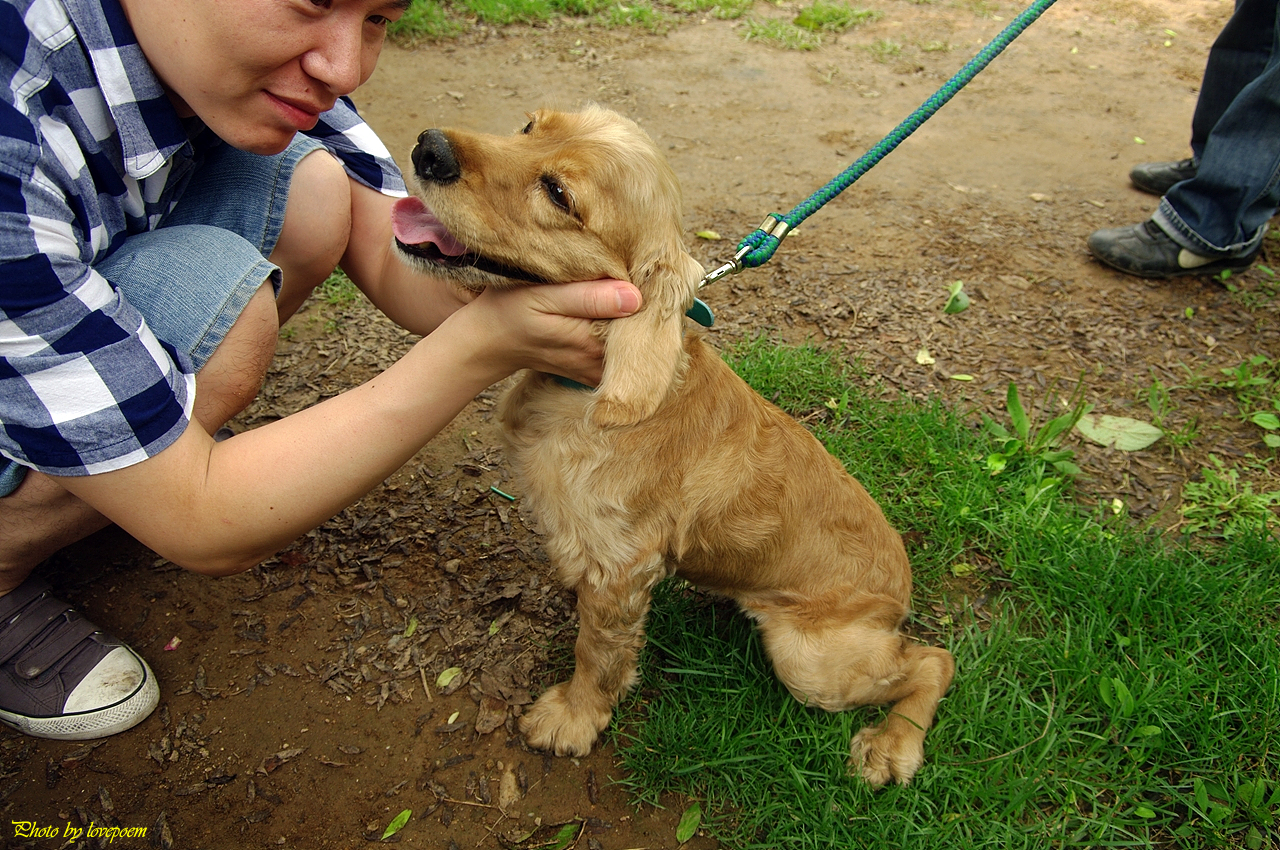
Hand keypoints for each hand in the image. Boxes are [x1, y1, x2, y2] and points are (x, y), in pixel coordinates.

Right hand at [452, 279, 641, 386]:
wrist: (488, 341)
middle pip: (643, 331)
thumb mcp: (543, 296)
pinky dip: (625, 330)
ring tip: (629, 286)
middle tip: (643, 270)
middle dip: (648, 304)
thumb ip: (588, 297)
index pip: (643, 319)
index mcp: (593, 341)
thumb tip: (635, 297)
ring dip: (637, 317)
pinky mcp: (592, 368)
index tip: (649, 267)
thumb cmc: (510, 311)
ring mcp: (597, 367)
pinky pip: (621, 350)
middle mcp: (600, 360)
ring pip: (634, 341)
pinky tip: (617, 308)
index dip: (651, 291)